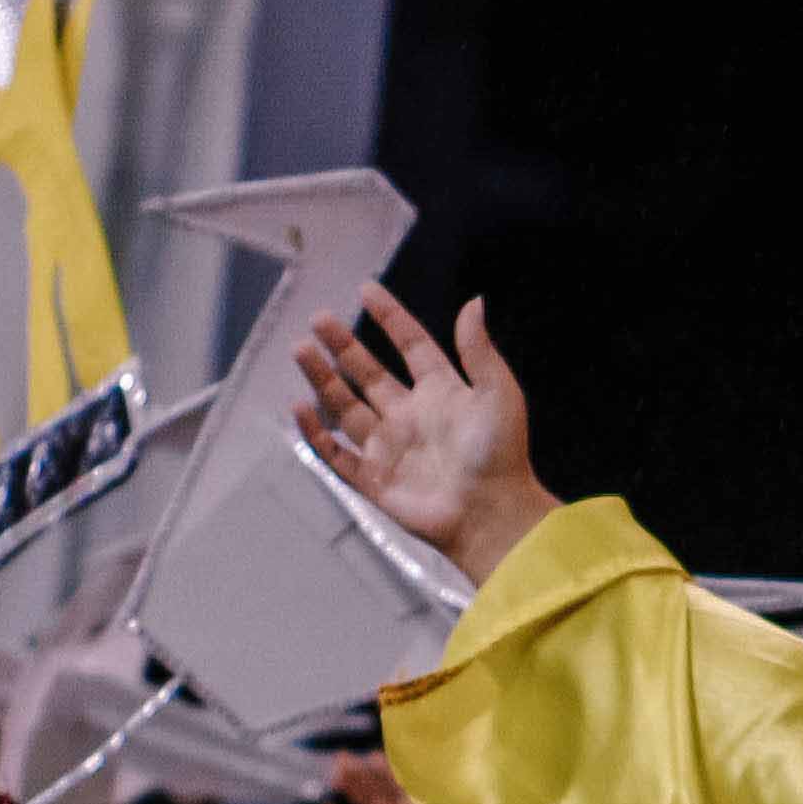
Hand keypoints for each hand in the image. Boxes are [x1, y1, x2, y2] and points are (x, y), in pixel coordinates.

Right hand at [295, 287, 554, 583]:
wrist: (492, 514)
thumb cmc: (502, 455)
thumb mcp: (497, 394)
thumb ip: (479, 350)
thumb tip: (474, 301)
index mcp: (443, 393)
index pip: (412, 346)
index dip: (391, 318)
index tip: (366, 290)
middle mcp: (411, 415)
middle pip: (368, 373)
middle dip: (342, 346)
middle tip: (318, 318)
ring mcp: (389, 447)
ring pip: (345, 406)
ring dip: (322, 378)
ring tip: (300, 348)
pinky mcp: (373, 479)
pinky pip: (335, 453)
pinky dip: (314, 432)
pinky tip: (300, 405)